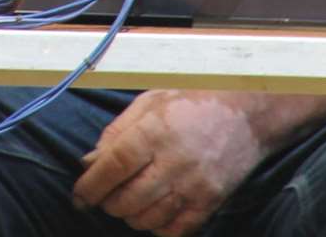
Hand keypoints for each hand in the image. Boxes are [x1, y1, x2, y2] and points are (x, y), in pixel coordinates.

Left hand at [71, 91, 263, 236]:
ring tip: (128, 202)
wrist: (247, 112)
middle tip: (105, 196)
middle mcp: (174, 161)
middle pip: (127, 199)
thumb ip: (116, 133)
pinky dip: (156, 228)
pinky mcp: (211, 202)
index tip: (79, 195)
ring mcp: (194, 185)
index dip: (90, 185)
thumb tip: (89, 163)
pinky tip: (153, 213)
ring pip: (147, 218)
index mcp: (154, 131)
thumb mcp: (149, 103)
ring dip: (129, 216)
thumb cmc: (191, 102)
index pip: (114, 166)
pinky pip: (175, 230)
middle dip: (107, 203)